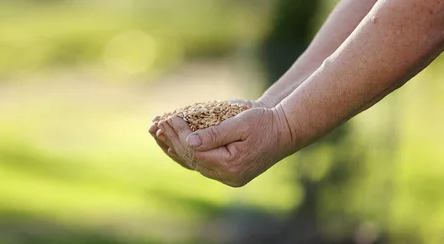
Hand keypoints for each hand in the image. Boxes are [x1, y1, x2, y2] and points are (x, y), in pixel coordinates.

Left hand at [148, 99, 271, 170]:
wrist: (284, 131)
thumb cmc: (264, 123)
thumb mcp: (240, 123)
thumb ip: (215, 134)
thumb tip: (189, 141)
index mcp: (231, 165)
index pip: (196, 151)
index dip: (179, 135)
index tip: (168, 118)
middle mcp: (228, 177)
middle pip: (192, 159)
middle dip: (173, 140)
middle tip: (158, 124)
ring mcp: (228, 178)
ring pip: (194, 164)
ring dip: (175, 149)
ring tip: (158, 135)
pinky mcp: (228, 174)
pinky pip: (201, 166)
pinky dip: (186, 156)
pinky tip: (171, 148)